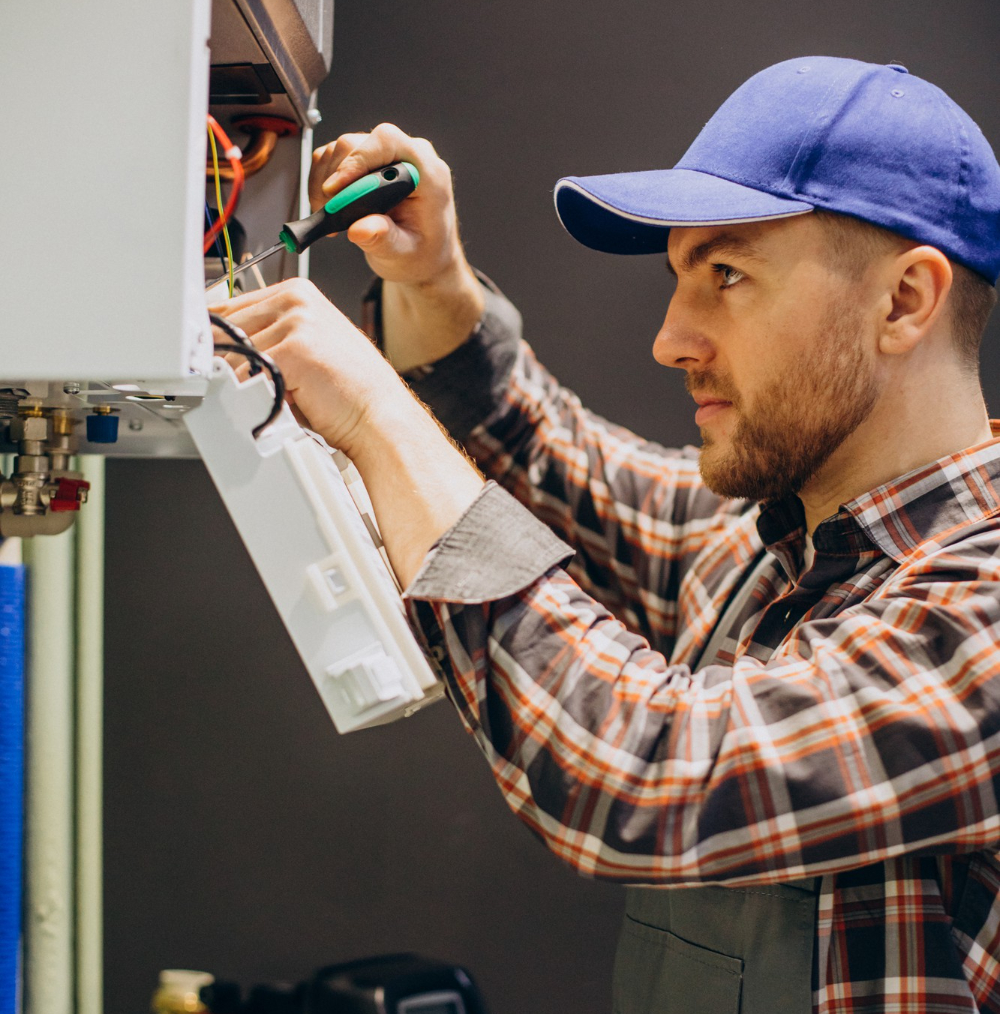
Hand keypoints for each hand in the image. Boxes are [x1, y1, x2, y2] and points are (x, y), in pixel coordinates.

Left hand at [208, 277, 484, 587]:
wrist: (380, 419)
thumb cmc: (350, 393)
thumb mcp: (307, 351)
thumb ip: (269, 339)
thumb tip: (220, 350)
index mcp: (298, 294)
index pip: (230, 307)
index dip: (216, 339)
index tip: (207, 360)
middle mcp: (296, 301)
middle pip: (225, 328)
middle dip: (223, 362)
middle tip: (235, 388)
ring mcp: (295, 321)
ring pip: (232, 353)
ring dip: (240, 382)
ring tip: (269, 398)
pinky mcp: (292, 348)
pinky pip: (244, 373)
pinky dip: (251, 394)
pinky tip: (274, 403)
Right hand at [310, 124, 484, 370]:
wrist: (427, 266)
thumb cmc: (422, 261)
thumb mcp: (404, 257)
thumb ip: (385, 241)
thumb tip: (364, 228)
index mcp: (426, 173)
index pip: (388, 143)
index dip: (358, 161)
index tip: (338, 190)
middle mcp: (410, 158)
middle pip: (360, 143)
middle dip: (337, 174)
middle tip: (328, 209)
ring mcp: (389, 161)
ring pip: (344, 150)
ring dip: (328, 181)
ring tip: (330, 216)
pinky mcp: (369, 168)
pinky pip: (338, 162)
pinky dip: (327, 183)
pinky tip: (330, 212)